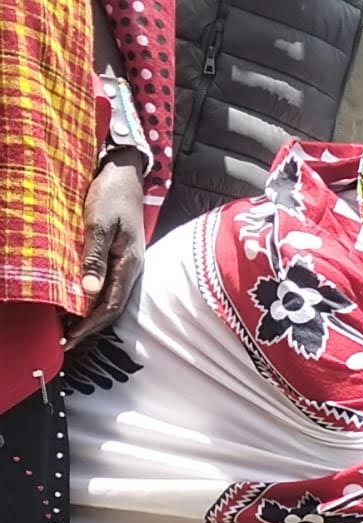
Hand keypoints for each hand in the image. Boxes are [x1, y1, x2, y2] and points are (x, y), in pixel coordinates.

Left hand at [68, 148, 145, 349]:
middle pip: (111, 307)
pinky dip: (91, 298)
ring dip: (89, 314)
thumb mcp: (99, 224)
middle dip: (89, 327)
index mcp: (129, 264)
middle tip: (65, 341)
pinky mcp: (119, 256)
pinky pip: (107, 284)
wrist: (124, 174)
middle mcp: (130, 269)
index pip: (109, 305)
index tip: (69, 340)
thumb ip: (95, 257)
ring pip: (109, 297)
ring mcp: (126, 263)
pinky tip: (78, 299)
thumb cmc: (111, 196)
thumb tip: (89, 290)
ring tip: (68, 326)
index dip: (89, 326)